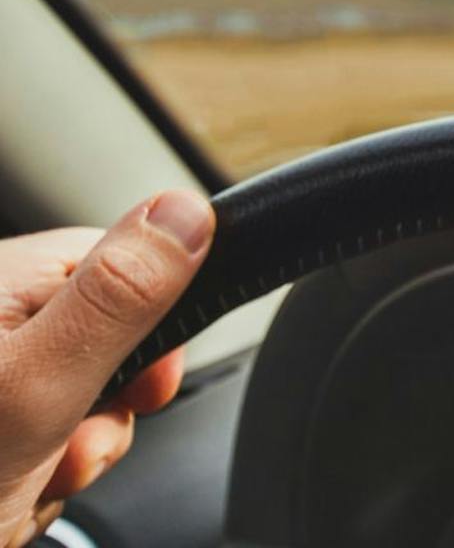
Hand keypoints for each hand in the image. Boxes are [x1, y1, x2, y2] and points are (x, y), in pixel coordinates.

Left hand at [0, 192, 214, 546]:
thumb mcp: (38, 388)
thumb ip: (116, 298)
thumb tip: (186, 210)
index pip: (122, 261)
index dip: (153, 327)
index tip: (146, 384)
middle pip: (105, 337)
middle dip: (104, 406)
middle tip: (66, 445)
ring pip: (75, 399)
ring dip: (69, 452)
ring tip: (24, 479)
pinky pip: (38, 439)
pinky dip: (34, 476)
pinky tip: (6, 492)